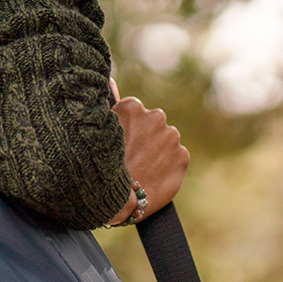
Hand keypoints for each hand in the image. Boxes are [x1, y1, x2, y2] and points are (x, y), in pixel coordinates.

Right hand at [107, 89, 189, 225]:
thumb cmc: (100, 165)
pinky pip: (176, 158)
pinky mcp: (183, 155)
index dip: (127, 132)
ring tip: (142, 170)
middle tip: (131, 160)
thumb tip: (110, 79)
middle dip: (146, 139)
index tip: (121, 145)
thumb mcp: (99, 131)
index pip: (134, 113)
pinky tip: (153, 177)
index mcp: (133, 108)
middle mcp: (155, 116)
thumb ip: (109, 104)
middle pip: (152, 125)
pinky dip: (168, 166)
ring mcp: (171, 136)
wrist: (117, 202)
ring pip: (166, 141)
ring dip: (158, 152)